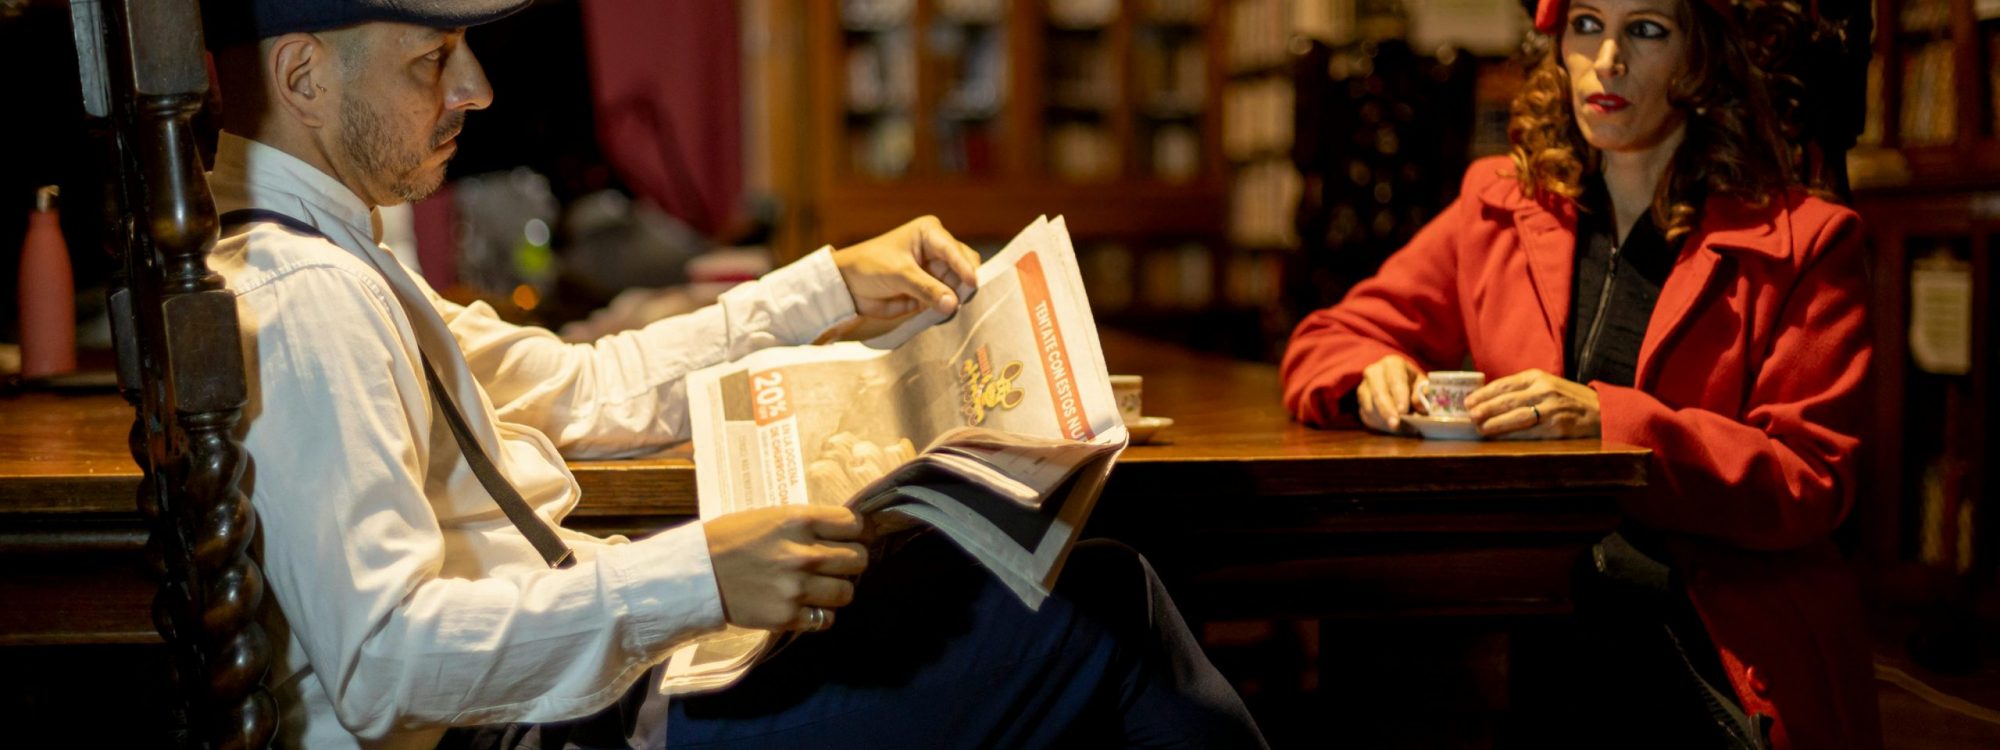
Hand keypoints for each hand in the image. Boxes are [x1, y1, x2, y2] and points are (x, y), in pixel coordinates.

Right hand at [703, 505, 870, 631]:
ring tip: (819, 587)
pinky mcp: (788, 616)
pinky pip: (826, 619)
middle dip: (850, 561)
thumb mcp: (772, 516)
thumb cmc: (732, 538)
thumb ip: (808, 523)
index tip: (848, 537)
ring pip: (847, 592)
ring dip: (837, 590)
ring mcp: (797, 587)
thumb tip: (845, 530)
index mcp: (800, 521)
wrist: (697, 573)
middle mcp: (804, 554)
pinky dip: (820, 614)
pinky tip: (805, 606)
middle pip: (859, 559)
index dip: (855, 532)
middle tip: (835, 564)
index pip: (855, 524)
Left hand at [829, 216, 980, 339]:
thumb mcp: (898, 274)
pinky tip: (944, 315)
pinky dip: (947, 309)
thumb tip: (954, 304)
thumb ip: (927, 289)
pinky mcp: (930, 292)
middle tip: (962, 301)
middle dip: (964, 284)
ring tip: (950, 310)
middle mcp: (937, 251)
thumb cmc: (868, 267)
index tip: (973, 284)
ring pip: (958, 287)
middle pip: (963, 267)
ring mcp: (935, 272)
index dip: (965, 267)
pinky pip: (947, 301)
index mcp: (930, 234)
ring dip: (956, 299)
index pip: (956, 250)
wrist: (846, 286)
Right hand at [1357, 354, 1424, 433]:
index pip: (1395, 379)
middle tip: (1395, 425)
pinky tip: (1389, 428)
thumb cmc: (1411, 383)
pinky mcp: (1360, 401)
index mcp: (1392, 364)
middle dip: (1387, 411)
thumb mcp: (1422, 384)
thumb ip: (1423, 393)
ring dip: (1383, 420)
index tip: (1403, 411)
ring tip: (1398, 429)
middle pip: (1378, 393)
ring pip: (1369, 406)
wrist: (1395, 382)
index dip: (1399, 396)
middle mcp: (1374, 372)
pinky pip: (1365, 414)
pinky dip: (1378, 423)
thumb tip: (1420, 406)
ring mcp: (1364, 386)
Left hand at [1463, 368, 1601, 438]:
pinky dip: (1513, 438)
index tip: (1468, 402)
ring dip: (1495, 425)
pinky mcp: (1558, 429)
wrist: (1603, 412)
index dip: (1483, 394)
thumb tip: (1487, 402)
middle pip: (1507, 401)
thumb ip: (1521, 390)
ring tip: (1481, 430)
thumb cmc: (1568, 400)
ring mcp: (1552, 409)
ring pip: (1516, 418)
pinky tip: (1501, 441)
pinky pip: (1530, 434)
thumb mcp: (1546, 385)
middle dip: (1485, 410)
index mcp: (1538, 377)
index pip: (1504, 384)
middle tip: (1470, 417)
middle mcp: (1544, 390)